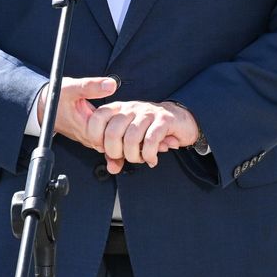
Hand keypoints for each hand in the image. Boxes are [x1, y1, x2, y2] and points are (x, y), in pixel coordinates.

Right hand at [41, 76, 118, 149]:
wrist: (44, 106)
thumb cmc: (55, 98)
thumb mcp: (71, 88)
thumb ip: (90, 86)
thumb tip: (112, 85)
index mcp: (84, 129)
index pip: (108, 136)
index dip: (115, 121)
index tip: (116, 106)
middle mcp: (87, 138)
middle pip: (113, 140)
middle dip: (120, 125)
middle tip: (121, 109)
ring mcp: (89, 138)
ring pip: (111, 140)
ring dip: (117, 127)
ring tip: (117, 113)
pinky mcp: (91, 136)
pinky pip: (106, 138)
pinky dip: (113, 129)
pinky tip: (114, 118)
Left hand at [86, 99, 200, 172]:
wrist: (180, 120)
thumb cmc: (150, 131)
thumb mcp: (129, 140)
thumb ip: (117, 154)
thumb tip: (112, 168)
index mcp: (119, 109)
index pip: (97, 118)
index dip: (96, 137)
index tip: (103, 149)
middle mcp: (131, 108)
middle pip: (113, 133)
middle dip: (116, 153)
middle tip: (124, 157)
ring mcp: (148, 113)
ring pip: (131, 138)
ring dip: (134, 156)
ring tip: (140, 159)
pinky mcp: (164, 120)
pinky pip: (151, 140)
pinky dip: (149, 155)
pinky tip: (152, 159)